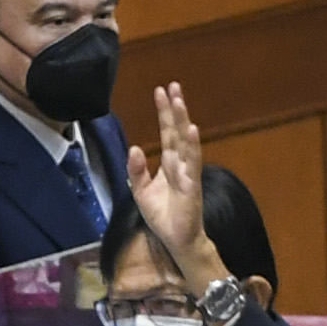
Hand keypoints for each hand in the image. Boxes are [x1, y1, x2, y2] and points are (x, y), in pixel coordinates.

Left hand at [127, 83, 231, 288]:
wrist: (176, 240)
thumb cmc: (162, 217)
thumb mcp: (139, 191)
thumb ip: (135, 170)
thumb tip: (134, 147)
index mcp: (167, 164)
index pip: (166, 133)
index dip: (164, 113)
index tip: (161, 91)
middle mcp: (179, 164)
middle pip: (176, 131)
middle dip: (174, 109)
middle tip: (173, 86)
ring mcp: (187, 173)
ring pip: (185, 141)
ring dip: (183, 120)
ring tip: (179, 101)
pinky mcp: (191, 185)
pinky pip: (192, 162)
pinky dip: (192, 146)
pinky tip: (192, 130)